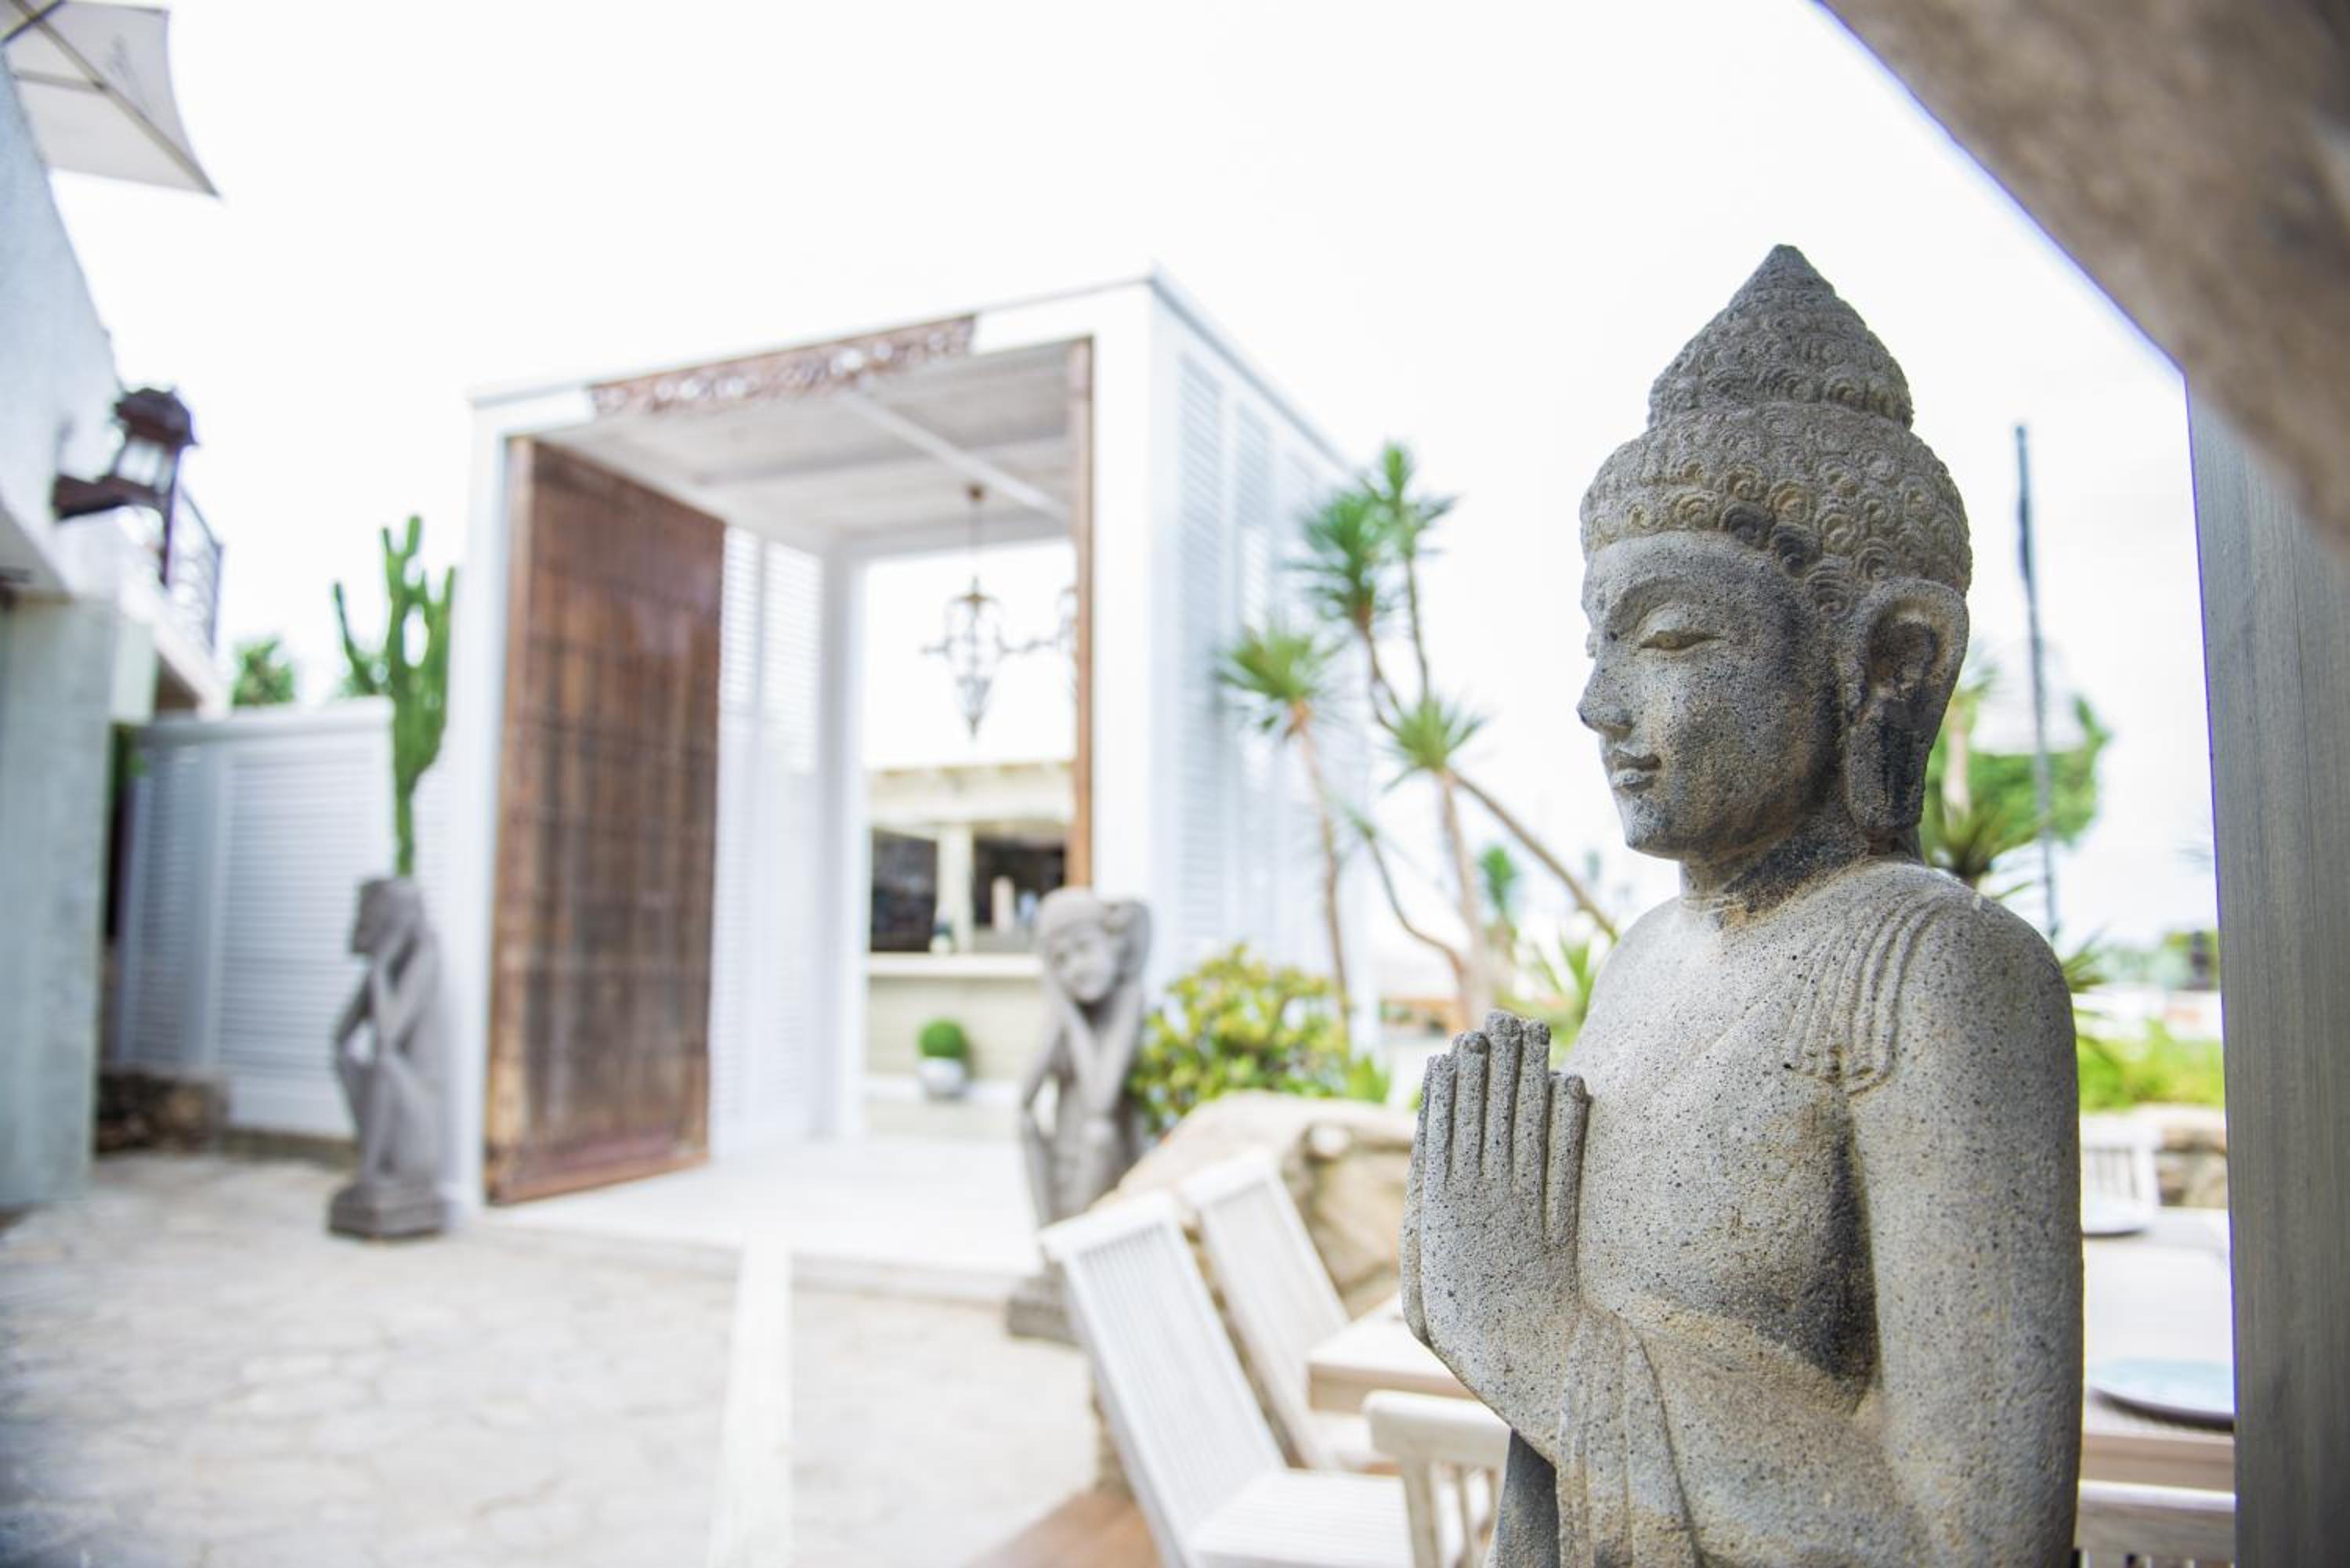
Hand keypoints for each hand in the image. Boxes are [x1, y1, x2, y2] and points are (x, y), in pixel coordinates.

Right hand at [1401, 1010, 1587, 1423]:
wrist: (1521, 1357)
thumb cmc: (1461, 1329)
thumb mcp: (1421, 1275)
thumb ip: (1425, 1216)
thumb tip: (1430, 1163)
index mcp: (1441, 1203)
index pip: (1448, 1124)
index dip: (1455, 1082)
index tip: (1461, 1046)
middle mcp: (1483, 1192)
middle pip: (1489, 1111)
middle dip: (1494, 1063)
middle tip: (1500, 1019)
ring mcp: (1525, 1199)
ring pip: (1527, 1121)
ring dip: (1531, 1074)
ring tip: (1537, 1033)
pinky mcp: (1562, 1213)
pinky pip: (1567, 1154)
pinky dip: (1570, 1118)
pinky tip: (1573, 1084)